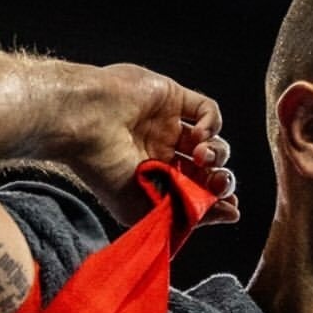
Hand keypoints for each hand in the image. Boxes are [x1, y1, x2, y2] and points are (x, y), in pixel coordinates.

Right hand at [72, 63, 237, 224]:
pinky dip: (212, 125)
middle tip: (218, 184)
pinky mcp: (171, 97)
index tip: (230, 207)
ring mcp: (167, 123)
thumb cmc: (102, 169)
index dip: (216, 198)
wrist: (82, 124)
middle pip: (208, 168)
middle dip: (220, 179)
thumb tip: (227, 215)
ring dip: (216, 154)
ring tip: (201, 158)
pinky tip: (200, 136)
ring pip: (211, 141)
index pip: (195, 190)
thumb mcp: (143, 209)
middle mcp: (161, 150)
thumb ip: (183, 215)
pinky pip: (207, 110)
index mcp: (152, 177)